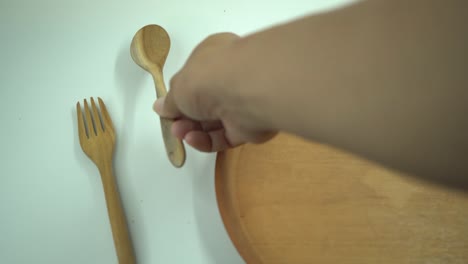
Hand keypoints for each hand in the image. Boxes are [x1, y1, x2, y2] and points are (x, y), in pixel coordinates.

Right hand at [153, 33, 275, 151]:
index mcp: (214, 57)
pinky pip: (224, 136)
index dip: (181, 93)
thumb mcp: (179, 87)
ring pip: (213, 121)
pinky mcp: (249, 126)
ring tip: (180, 133)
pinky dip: (207, 140)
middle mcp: (230, 78)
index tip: (167, 108)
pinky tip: (192, 139)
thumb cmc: (208, 78)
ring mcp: (241, 103)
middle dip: (185, 116)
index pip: (196, 76)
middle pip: (204, 102)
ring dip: (193, 129)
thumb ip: (170, 101)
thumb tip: (160, 107)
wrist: (245, 91)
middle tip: (173, 125)